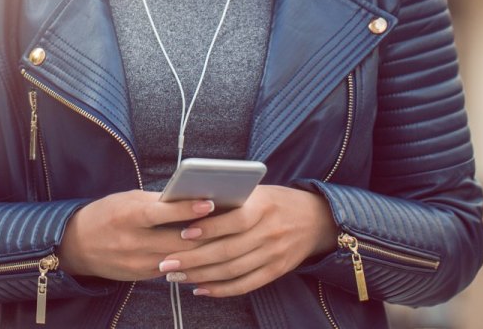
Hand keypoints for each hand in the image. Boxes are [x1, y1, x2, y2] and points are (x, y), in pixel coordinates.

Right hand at [58, 190, 213, 280]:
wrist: (76, 245)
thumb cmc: (106, 214)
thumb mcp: (126, 200)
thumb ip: (156, 201)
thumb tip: (190, 197)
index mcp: (126, 215)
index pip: (160, 212)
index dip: (186, 209)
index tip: (209, 203)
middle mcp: (131, 241)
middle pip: (176, 240)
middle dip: (205, 232)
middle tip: (230, 222)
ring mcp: (137, 263)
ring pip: (179, 258)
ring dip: (202, 250)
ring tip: (224, 237)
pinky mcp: (141, 276)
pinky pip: (172, 270)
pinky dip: (189, 261)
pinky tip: (206, 253)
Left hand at [155, 185, 335, 296]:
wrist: (316, 219)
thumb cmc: (275, 201)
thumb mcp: (256, 192)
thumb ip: (230, 199)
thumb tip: (190, 206)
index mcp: (263, 207)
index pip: (234, 220)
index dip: (208, 228)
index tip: (182, 232)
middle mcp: (270, 233)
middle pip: (228, 250)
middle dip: (193, 259)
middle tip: (166, 263)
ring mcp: (274, 255)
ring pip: (233, 270)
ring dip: (201, 276)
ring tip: (175, 276)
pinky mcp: (276, 271)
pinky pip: (245, 285)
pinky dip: (221, 290)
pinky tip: (200, 289)